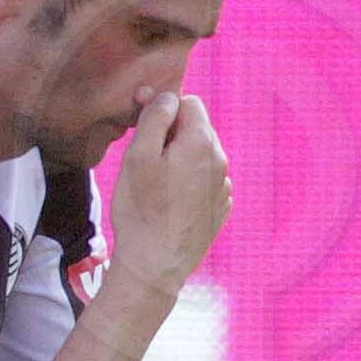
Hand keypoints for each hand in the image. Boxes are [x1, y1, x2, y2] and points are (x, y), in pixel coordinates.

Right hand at [105, 88, 230, 288]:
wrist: (156, 263)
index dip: (163, 109)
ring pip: (200, 156)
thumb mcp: (138, 157)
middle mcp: (220, 161)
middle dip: (172, 135)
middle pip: (196, 129)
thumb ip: (155, 119)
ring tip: (155, 184)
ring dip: (180, 159)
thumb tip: (168, 96)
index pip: (189, 102)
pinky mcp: (219, 207)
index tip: (142, 127)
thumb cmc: (141, 209)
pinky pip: (204, 180)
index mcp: (201, 144)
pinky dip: (188, 182)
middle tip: (144, 158)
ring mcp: (223, 187)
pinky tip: (169, 202)